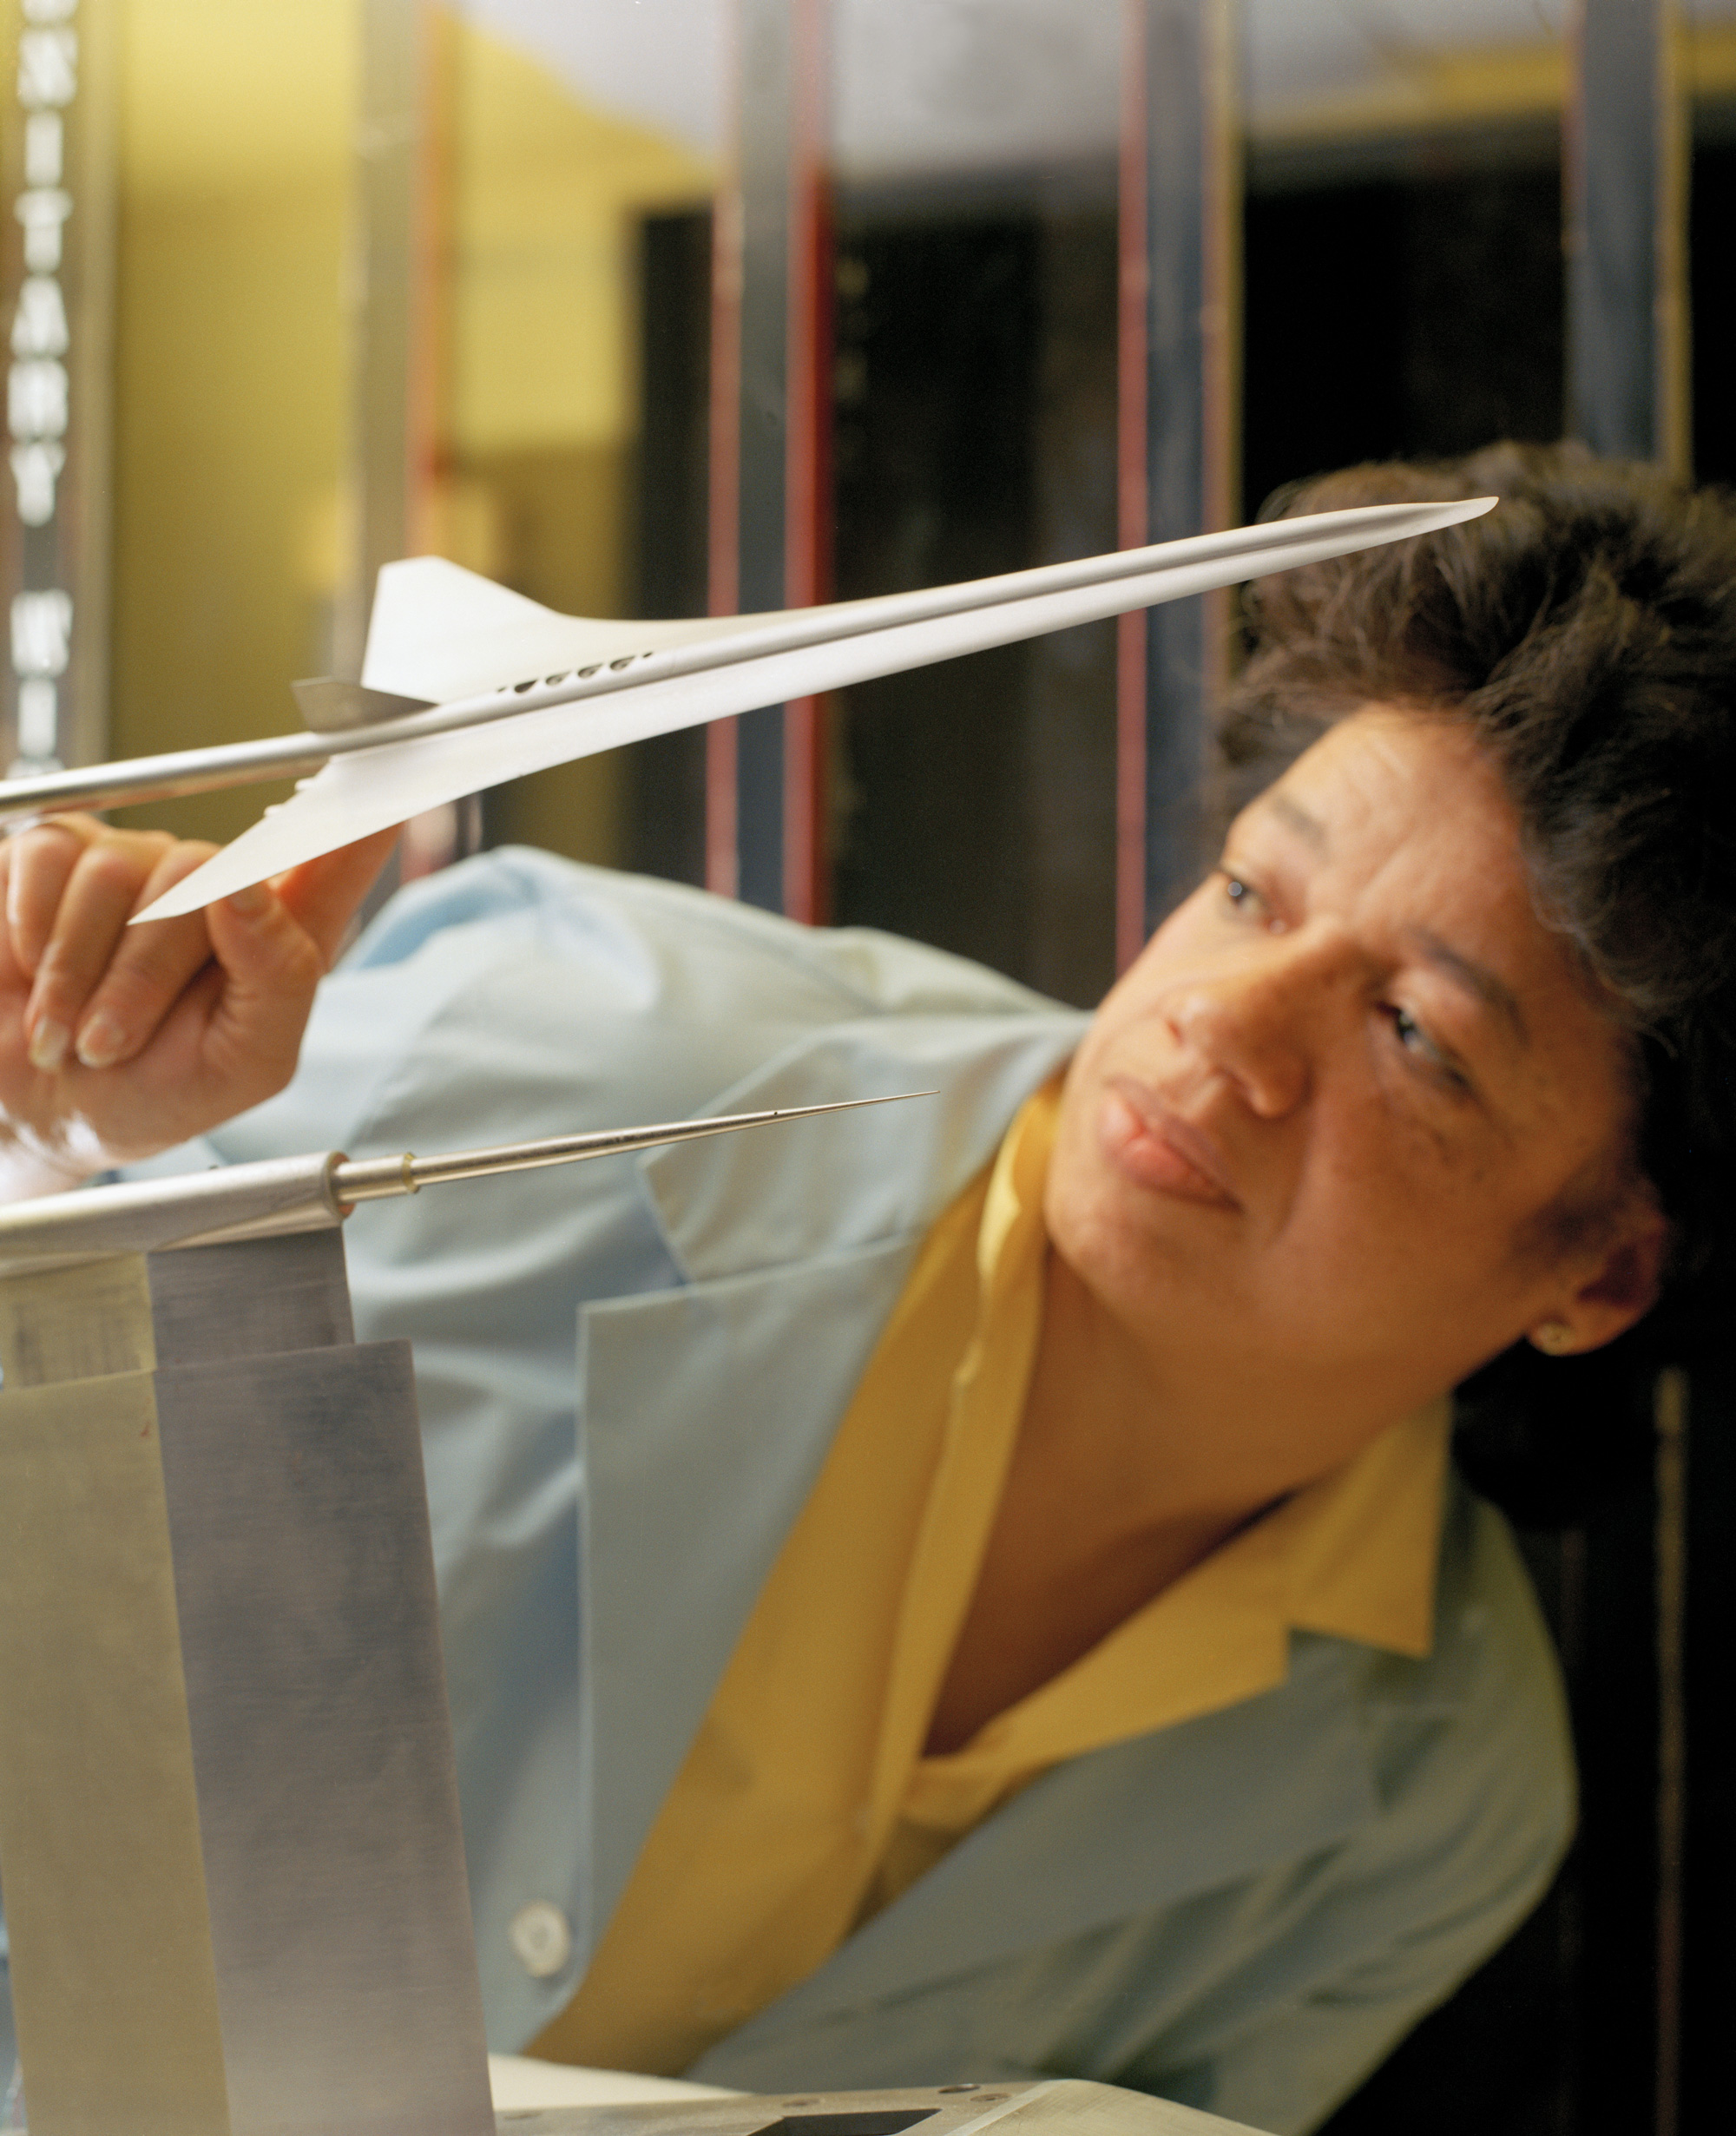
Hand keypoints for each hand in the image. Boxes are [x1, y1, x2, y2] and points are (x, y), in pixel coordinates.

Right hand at [0, 816, 399, 1183]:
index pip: (340, 853)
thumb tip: (249, 887)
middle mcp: (213, 881)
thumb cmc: (155, 1092)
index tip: (397, 759)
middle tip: (113, 1043)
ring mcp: (134, 859)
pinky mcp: (55, 853)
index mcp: (280, 933)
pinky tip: (29, 978)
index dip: (365, 807)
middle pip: (203, 878)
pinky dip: (30, 936)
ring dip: (80, 973)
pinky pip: (48, 860)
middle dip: (145, 979)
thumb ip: (276, 979)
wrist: (40, 1114)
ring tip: (72, 1029)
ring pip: (118, 873)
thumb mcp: (242, 1066)